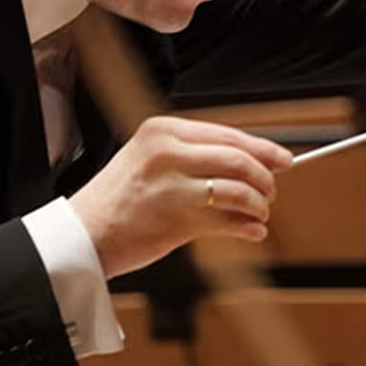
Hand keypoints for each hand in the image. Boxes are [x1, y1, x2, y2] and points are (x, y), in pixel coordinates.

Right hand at [69, 116, 291, 278]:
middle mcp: (168, 152)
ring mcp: (172, 186)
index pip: (227, 133)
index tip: (283, 159)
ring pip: (237, 190)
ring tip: (259, 213)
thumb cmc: (118, 200)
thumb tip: (248, 161)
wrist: (82, 235)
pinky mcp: (176, 219)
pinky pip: (228, 222)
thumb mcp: (150, 160)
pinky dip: (248, 228)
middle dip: (264, 177)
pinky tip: (253, 231)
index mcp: (162, 130)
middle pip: (238, 158)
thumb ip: (193, 155)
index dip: (262, 148)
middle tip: (272, 191)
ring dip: (257, 205)